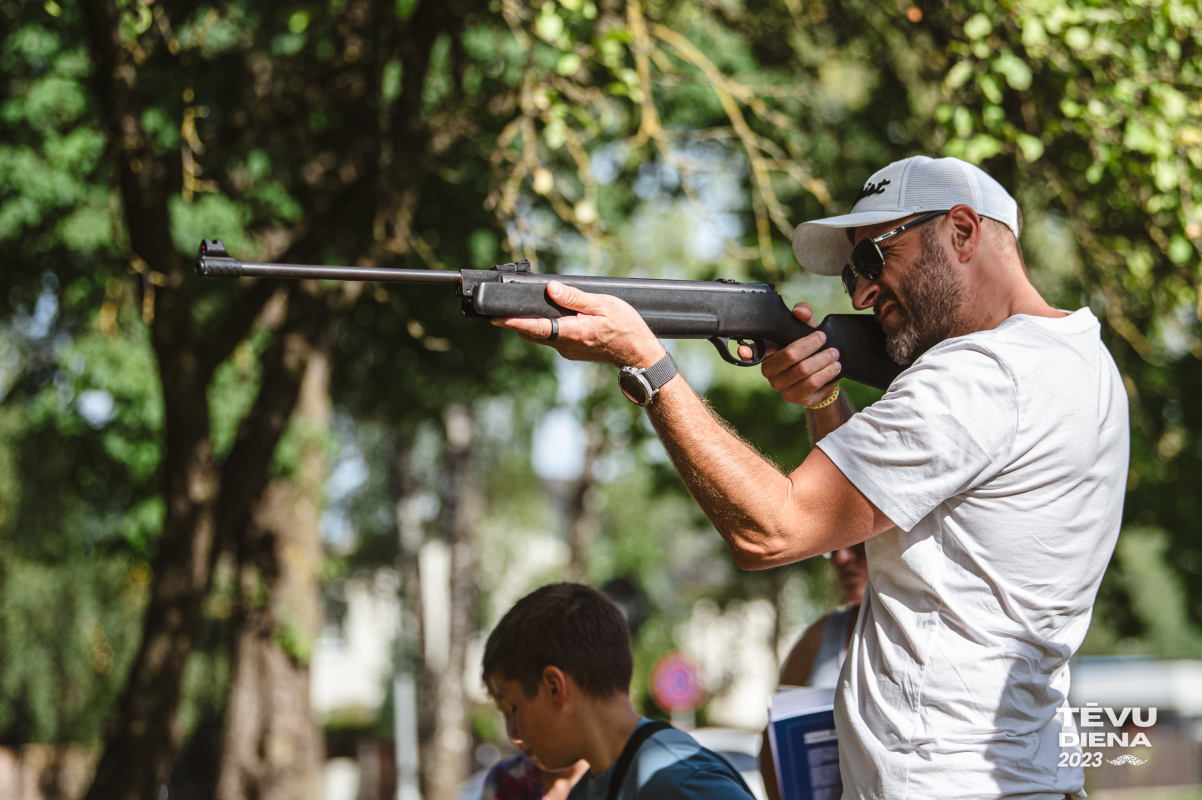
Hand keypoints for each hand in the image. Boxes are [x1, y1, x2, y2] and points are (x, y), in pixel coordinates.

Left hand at [491, 280, 665, 367]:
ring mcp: (568, 351)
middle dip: (514, 323)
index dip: (514, 323)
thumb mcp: (603, 305)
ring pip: (540, 337)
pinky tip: (540, 317)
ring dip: (527, 325)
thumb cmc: (626, 327)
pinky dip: (541, 328)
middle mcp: (566, 345)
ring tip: (513, 310)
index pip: (537, 328)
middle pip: (532, 333)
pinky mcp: (572, 351)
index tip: (496, 318)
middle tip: (496, 310)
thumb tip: (551, 289)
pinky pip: (550, 339)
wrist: (638, 354)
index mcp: (573, 333)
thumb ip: (575, 298)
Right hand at [740, 302, 840, 406]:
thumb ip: (803, 315)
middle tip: (824, 338)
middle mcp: (769, 371)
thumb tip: (800, 312)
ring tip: (834, 354)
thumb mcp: (806, 329)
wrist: (821, 377)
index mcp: (767, 353)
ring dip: (823, 360)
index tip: (744, 351)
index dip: (747, 351)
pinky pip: (812, 384)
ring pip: (804, 371)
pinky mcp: (793, 398)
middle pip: (790, 355)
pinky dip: (826, 374)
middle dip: (811, 345)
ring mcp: (780, 386)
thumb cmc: (809, 350)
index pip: (755, 351)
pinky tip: (834, 368)